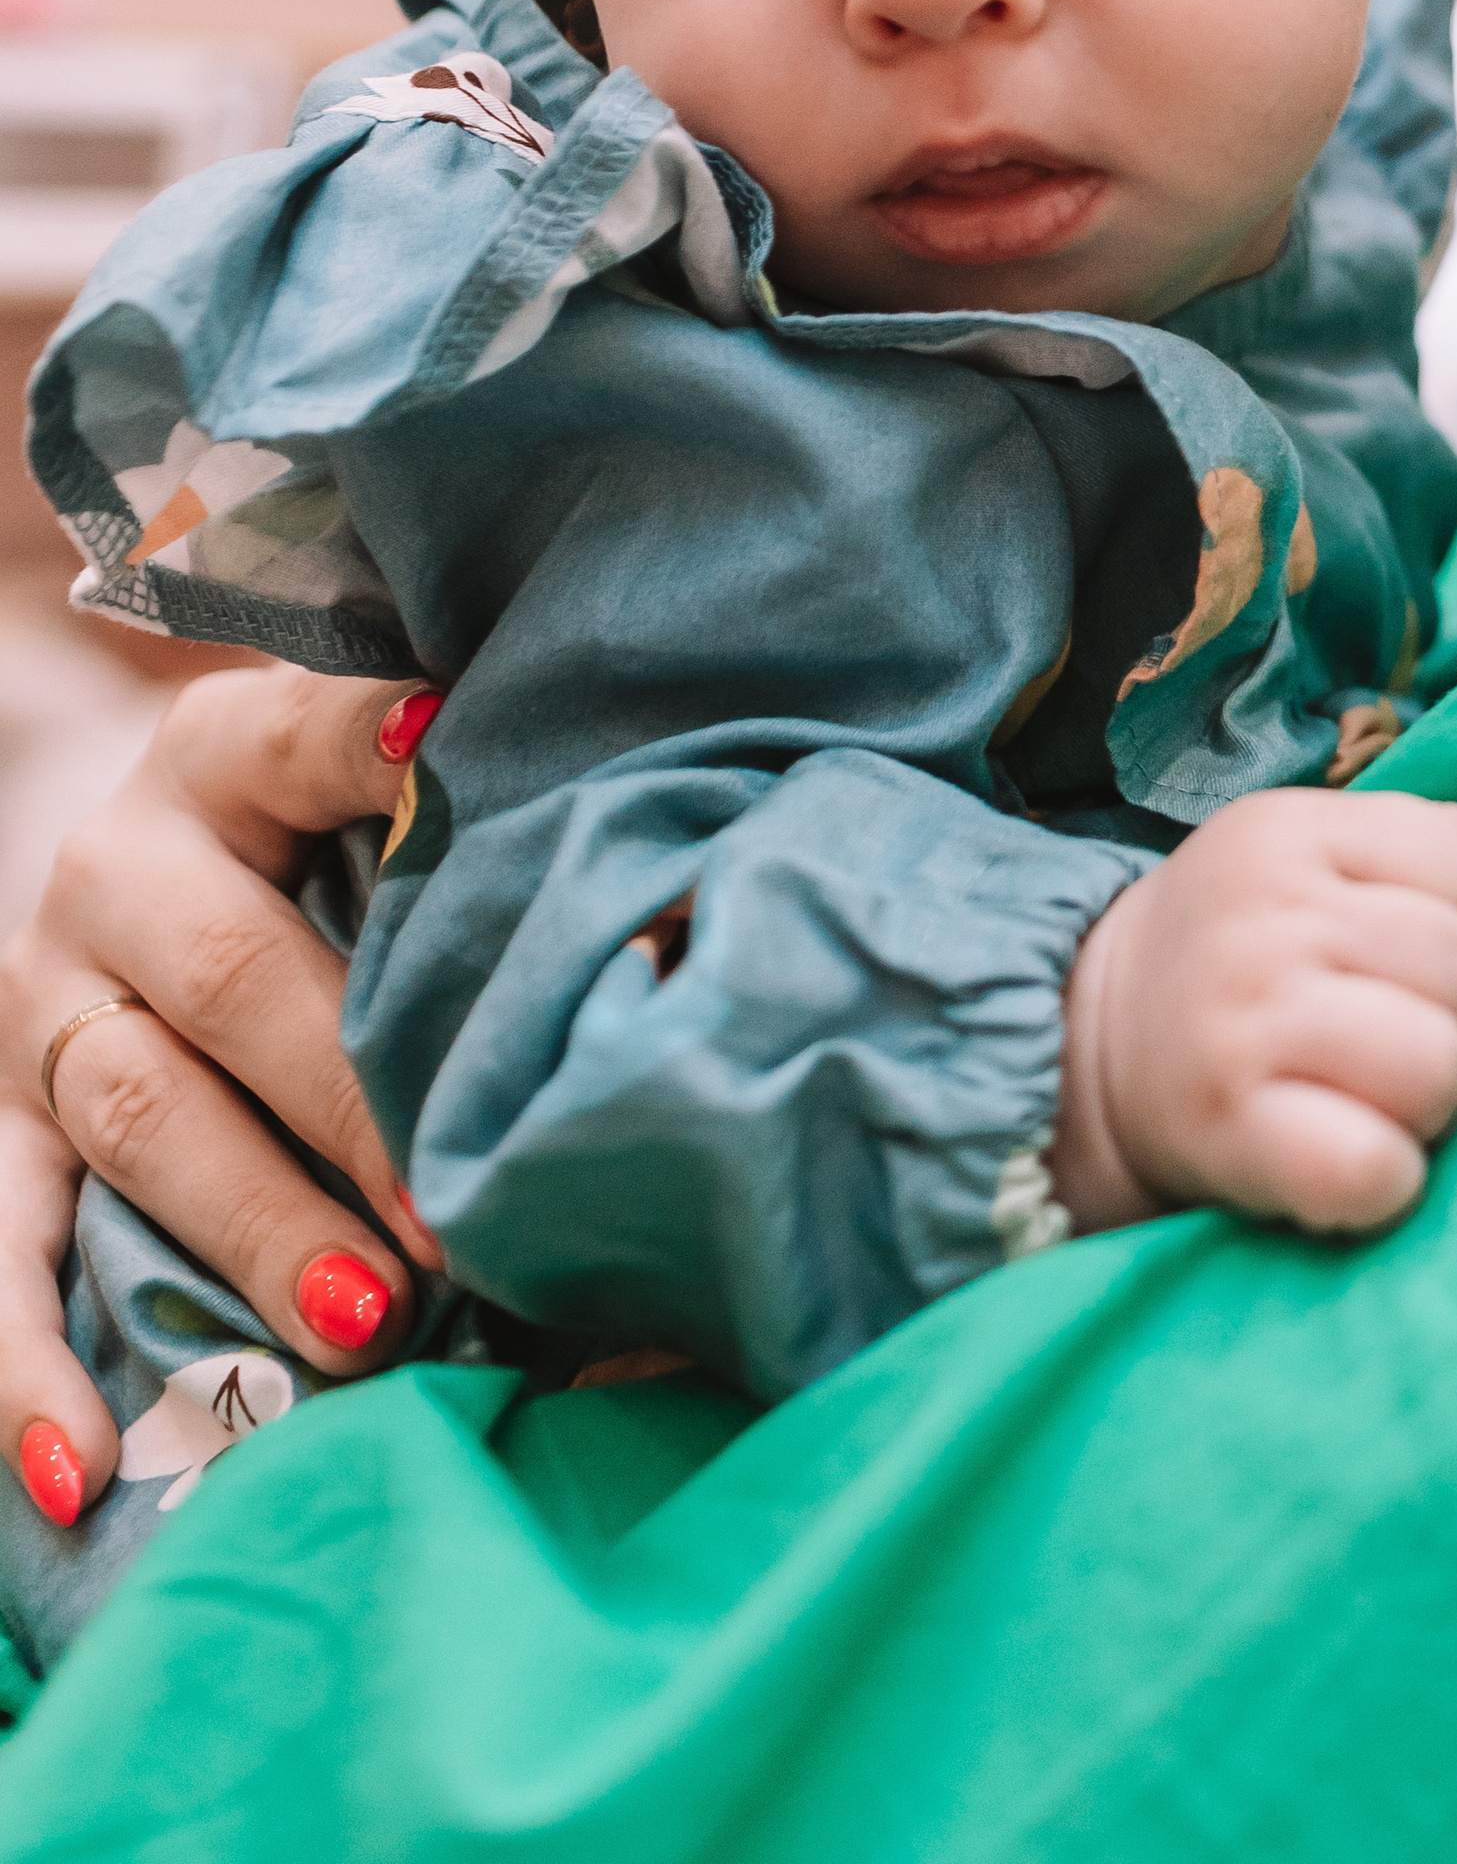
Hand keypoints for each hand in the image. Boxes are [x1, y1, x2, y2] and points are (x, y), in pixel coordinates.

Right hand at [0, 664, 442, 1526]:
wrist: (142, 866)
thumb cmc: (327, 828)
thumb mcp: (367, 773)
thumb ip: (460, 795)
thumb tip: (643, 852)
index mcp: (221, 755)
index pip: (301, 739)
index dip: (371, 753)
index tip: (441, 754)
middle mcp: (117, 869)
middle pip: (233, 978)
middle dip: (353, 1104)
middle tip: (460, 1213)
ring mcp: (43, 1005)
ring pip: (140, 1120)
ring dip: (256, 1235)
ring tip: (370, 1329)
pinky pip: (0, 1248)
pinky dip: (28, 1367)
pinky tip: (77, 1466)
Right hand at [1050, 786, 1456, 1239]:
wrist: (1088, 1041)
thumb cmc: (1244, 944)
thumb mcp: (1317, 854)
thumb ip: (1438, 841)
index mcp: (1292, 833)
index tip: (1400, 954)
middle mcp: (1265, 918)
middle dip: (1452, 1015)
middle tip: (1387, 1034)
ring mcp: (1243, 1024)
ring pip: (1437, 1067)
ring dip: (1428, 1103)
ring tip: (1373, 1097)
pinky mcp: (1229, 1131)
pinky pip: (1372, 1167)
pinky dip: (1383, 1182)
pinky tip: (1351, 1164)